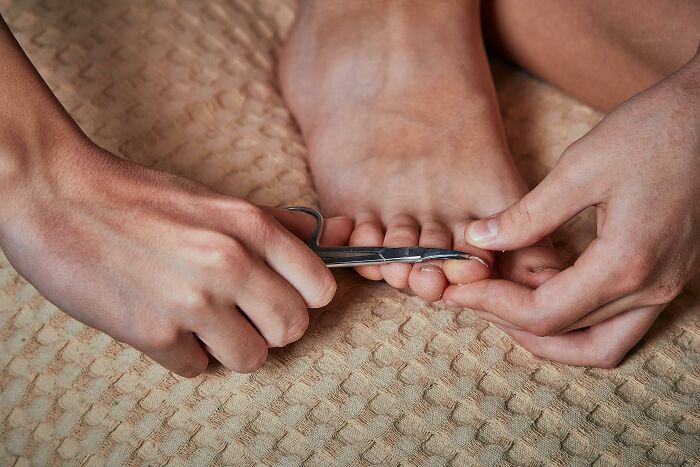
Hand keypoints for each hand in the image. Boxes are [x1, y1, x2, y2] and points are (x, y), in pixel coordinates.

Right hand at [0, 140, 351, 376]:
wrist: (61, 197)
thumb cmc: (141, 197)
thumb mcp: (215, 199)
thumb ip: (274, 222)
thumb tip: (324, 234)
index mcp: (250, 226)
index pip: (320, 288)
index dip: (304, 297)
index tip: (283, 295)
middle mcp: (229, 263)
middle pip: (293, 328)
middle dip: (271, 327)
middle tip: (243, 314)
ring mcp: (192, 301)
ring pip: (253, 358)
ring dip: (232, 348)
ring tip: (205, 324)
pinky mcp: (154, 333)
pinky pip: (196, 368)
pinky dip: (184, 354)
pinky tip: (166, 327)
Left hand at [443, 51, 699, 366]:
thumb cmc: (654, 131)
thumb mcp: (580, 168)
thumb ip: (527, 215)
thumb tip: (478, 240)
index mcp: (625, 264)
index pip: (544, 314)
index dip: (493, 305)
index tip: (459, 290)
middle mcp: (650, 289)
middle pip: (566, 335)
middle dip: (509, 321)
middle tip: (472, 299)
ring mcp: (664, 287)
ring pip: (597, 344)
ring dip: (545, 336)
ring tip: (501, 306)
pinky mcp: (665, 276)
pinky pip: (616, 325)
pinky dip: (574, 323)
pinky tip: (542, 294)